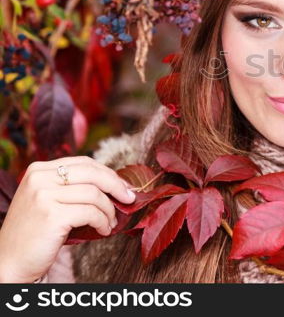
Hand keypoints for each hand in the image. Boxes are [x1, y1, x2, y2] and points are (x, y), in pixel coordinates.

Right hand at [0, 155, 135, 282]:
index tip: (123, 186)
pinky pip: (91, 212)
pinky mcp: (52, 215)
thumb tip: (116, 184)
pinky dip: (103, 221)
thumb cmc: (35, 233)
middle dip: (116, 186)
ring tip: (110, 222)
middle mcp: (39, 178)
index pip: (84, 163)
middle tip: (129, 198)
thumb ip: (72, 187)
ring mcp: (43, 196)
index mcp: (38, 170)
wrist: (9, 262)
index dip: (108, 174)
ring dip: (109, 210)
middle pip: (92, 173)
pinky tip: (104, 230)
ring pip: (94, 194)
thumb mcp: (49, 200)